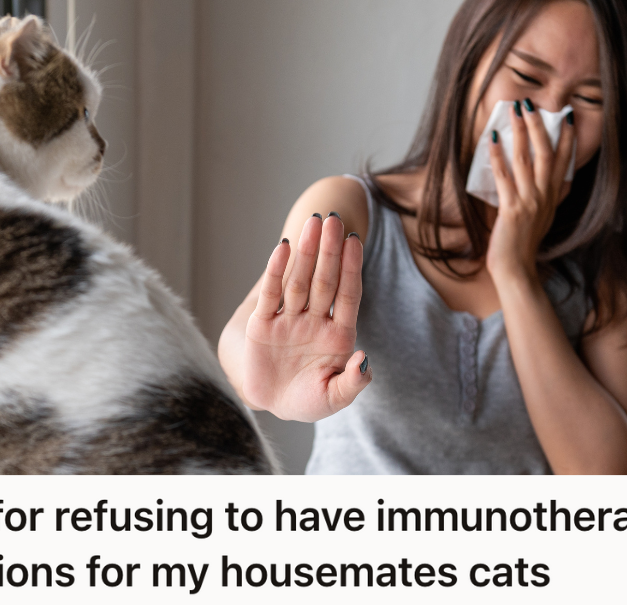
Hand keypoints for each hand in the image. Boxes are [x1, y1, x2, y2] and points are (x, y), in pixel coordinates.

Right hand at [242, 214, 370, 421]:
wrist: (273, 406)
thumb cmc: (309, 400)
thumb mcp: (335, 397)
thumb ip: (353, 381)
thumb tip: (363, 358)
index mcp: (337, 334)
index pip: (348, 295)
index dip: (351, 268)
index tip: (356, 241)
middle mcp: (314, 321)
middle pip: (325, 281)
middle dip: (330, 251)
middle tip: (334, 221)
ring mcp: (289, 320)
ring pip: (300, 281)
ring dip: (307, 253)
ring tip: (313, 223)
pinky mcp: (263, 324)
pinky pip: (271, 294)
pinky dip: (275, 270)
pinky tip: (283, 247)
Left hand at [485, 99, 575, 281]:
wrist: (517, 270)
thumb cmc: (523, 246)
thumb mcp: (541, 219)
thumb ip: (542, 199)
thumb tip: (540, 182)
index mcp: (553, 198)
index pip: (564, 161)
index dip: (566, 138)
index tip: (565, 117)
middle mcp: (544, 196)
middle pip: (546, 153)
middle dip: (539, 126)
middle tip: (531, 104)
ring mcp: (529, 202)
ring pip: (526, 159)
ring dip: (520, 132)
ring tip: (514, 111)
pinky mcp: (512, 209)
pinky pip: (504, 176)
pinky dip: (497, 155)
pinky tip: (491, 139)